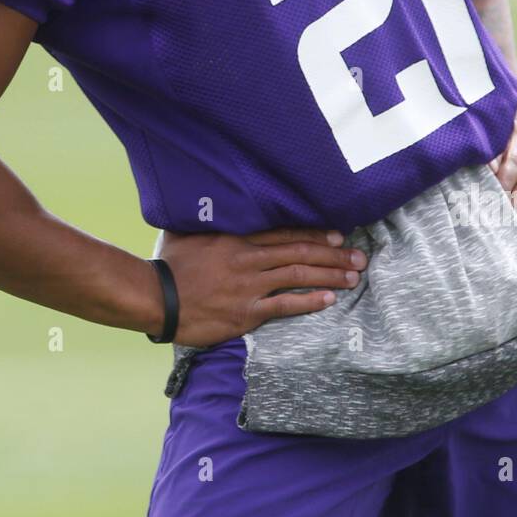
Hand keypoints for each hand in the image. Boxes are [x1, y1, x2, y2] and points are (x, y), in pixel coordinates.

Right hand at [155, 225, 368, 347]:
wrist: (156, 298)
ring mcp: (250, 286)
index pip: (286, 233)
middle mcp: (249, 259)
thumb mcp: (188, 232)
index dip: (315, 234)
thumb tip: (213, 204)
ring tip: (353, 277)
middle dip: (333, 254)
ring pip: (298, 276)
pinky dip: (309, 302)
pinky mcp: (246, 312)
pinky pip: (285, 305)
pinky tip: (329, 300)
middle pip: (300, 253)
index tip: (339, 234)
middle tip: (359, 256)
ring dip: (329, 275)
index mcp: (238, 238)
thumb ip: (208, 220)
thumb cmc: (168, 264)